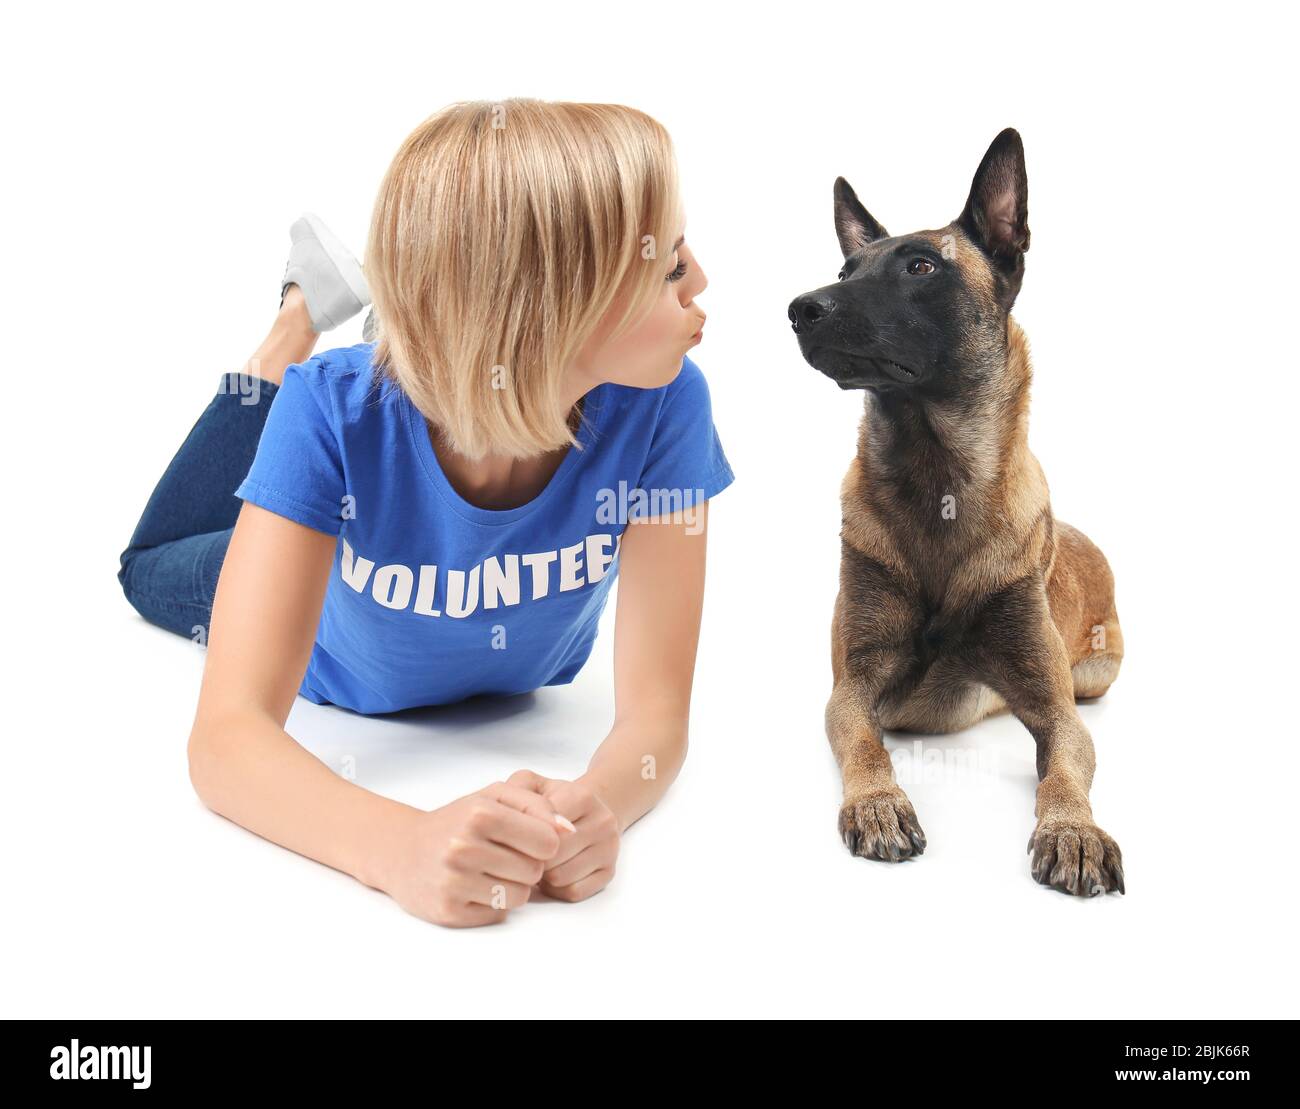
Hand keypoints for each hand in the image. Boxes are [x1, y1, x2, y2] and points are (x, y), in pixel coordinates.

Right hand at [385, 780, 573, 927]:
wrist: (402, 850)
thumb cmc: (458, 820)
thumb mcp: (495, 797)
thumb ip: (537, 805)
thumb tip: (569, 830)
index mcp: (480, 813)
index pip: (548, 842)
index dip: (543, 843)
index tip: (527, 839)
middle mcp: (464, 847)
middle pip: (535, 871)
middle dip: (527, 864)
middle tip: (503, 855)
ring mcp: (454, 881)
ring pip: (520, 896)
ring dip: (513, 886)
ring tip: (490, 871)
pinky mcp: (448, 911)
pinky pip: (498, 914)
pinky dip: (493, 903)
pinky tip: (474, 887)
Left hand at [506, 770, 619, 901]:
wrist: (585, 810)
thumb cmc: (551, 800)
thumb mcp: (532, 784)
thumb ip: (516, 790)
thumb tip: (511, 819)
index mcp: (583, 796)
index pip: (545, 828)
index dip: (523, 837)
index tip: (514, 834)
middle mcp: (602, 821)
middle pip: (552, 856)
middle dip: (531, 858)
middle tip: (524, 850)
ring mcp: (610, 849)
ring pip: (561, 878)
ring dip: (542, 875)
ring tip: (539, 859)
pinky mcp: (609, 873)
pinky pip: (573, 892)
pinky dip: (557, 889)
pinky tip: (553, 871)